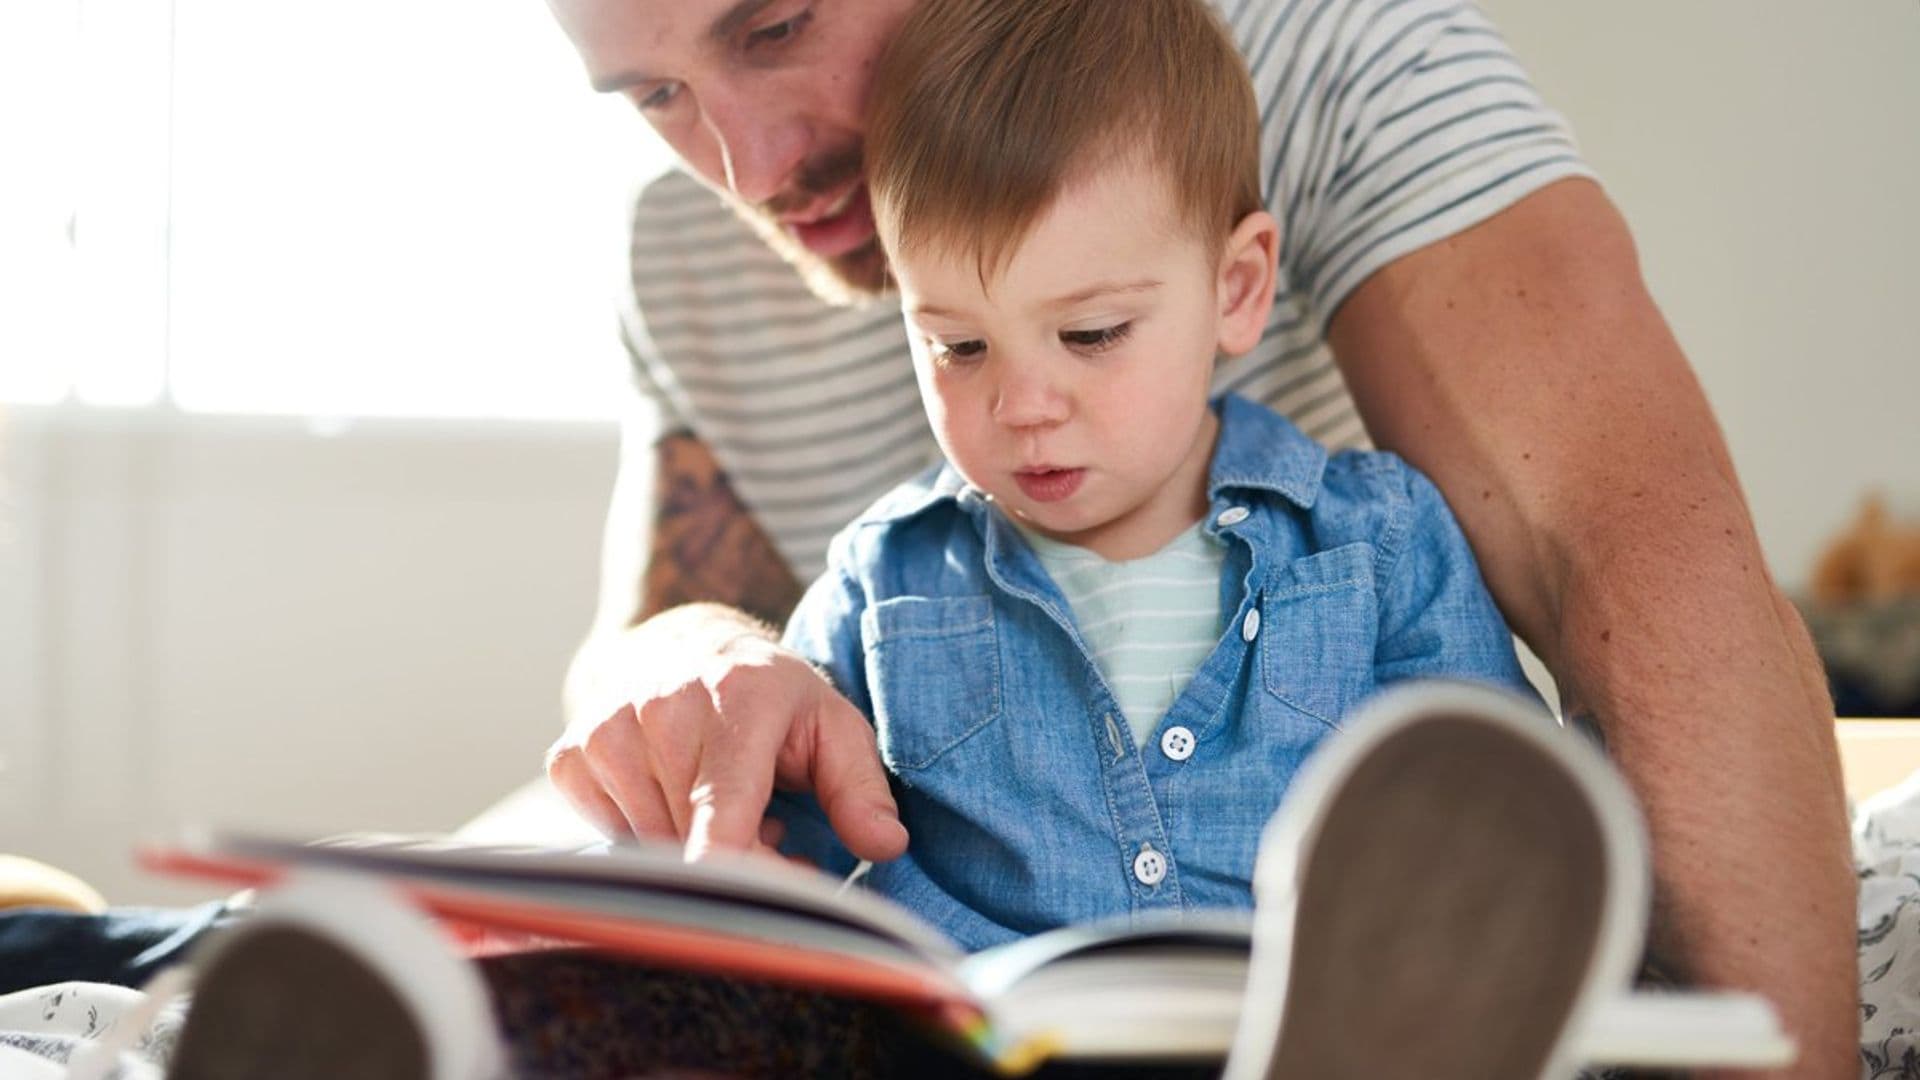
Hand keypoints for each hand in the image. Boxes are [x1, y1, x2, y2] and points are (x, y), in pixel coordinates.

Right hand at [546, 631, 908, 862]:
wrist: (679, 645)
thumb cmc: (768, 696)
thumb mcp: (831, 724)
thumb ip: (859, 786)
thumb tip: (884, 845)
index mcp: (737, 698)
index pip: (722, 813)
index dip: (747, 874)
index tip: (777, 901)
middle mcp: (661, 708)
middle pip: (694, 845)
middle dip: (743, 863)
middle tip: (775, 834)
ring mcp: (606, 732)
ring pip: (654, 849)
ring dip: (696, 850)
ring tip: (726, 805)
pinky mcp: (570, 758)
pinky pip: (613, 837)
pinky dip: (650, 836)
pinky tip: (676, 798)